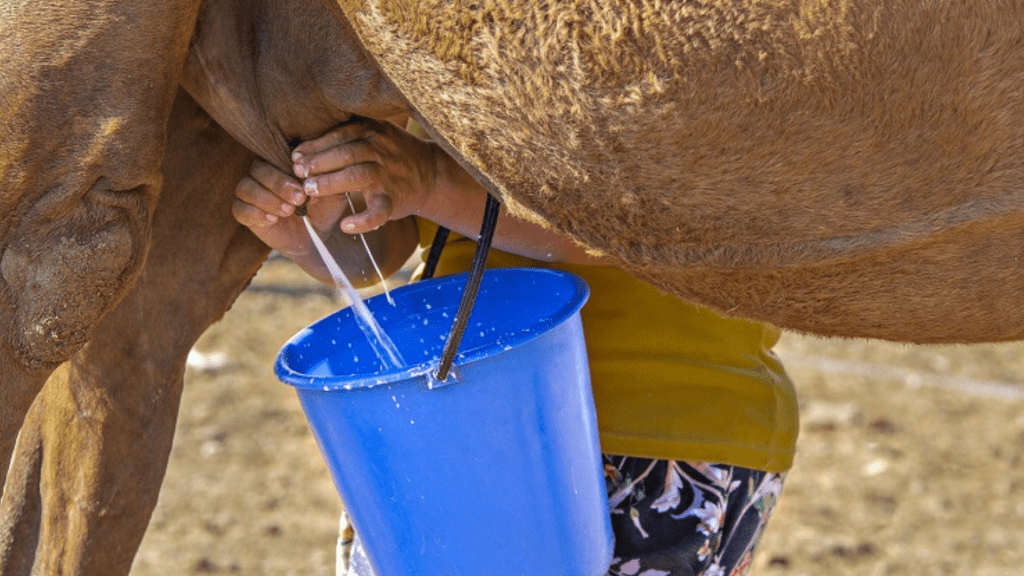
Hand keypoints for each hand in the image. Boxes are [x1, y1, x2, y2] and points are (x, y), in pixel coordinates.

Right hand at [233, 158, 351, 281]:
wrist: (316, 238)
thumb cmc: (324, 210)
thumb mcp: (332, 194)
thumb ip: (326, 180)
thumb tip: (312, 169)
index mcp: (283, 163)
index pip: (276, 154)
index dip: (288, 167)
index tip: (305, 183)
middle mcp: (263, 174)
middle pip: (258, 169)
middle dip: (278, 184)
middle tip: (299, 199)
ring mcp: (252, 192)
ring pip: (245, 187)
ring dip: (267, 199)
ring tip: (288, 211)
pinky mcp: (245, 213)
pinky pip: (239, 209)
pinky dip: (255, 214)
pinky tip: (272, 220)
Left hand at [291, 118, 437, 233]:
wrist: (431, 173)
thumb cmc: (392, 153)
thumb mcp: (375, 133)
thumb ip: (346, 135)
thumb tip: (302, 148)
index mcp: (372, 131)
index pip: (339, 135)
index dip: (315, 146)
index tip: (295, 156)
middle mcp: (381, 150)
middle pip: (346, 153)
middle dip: (319, 163)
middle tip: (298, 173)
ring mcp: (388, 175)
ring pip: (358, 176)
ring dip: (331, 183)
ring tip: (310, 191)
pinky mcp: (394, 199)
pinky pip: (379, 211)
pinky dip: (363, 221)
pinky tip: (346, 226)